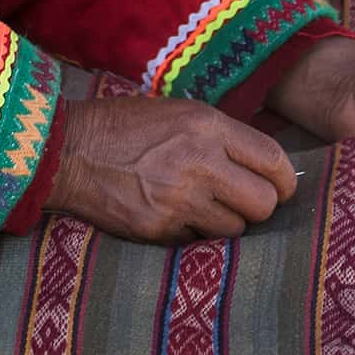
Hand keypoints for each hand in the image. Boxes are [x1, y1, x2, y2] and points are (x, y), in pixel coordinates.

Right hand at [45, 96, 298, 242]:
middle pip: (264, 203)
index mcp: (208, 127)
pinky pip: (197, 241)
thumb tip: (263, 166)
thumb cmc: (126, 126)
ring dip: (225, 222)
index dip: (286, 181)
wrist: (69, 150)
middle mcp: (200, 163)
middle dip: (260, 207)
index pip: (274, 161)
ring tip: (202, 206)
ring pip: (234, 229)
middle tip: (244, 203)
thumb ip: (222, 137)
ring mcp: (179, 200)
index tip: (281, 188)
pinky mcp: (159, 228)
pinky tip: (173, 214)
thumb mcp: (180, 113)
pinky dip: (192, 233)